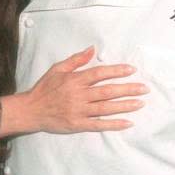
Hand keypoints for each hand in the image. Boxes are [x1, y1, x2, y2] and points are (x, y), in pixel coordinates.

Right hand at [0, 46, 147, 136]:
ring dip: (125, 105)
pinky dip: (113, 124)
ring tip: (140, 103)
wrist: (30, 110)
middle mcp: (78, 95)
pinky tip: (127, 122)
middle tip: (144, 88)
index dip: (116, 71)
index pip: (99, 73)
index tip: (131, 70)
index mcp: (74, 80)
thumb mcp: (57, 69)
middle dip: (128, 89)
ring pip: (106, 108)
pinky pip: (99, 124)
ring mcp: (78, 111)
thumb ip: (76, 60)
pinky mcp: (77, 124)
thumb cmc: (44, 89)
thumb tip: (92, 49)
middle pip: (107, 91)